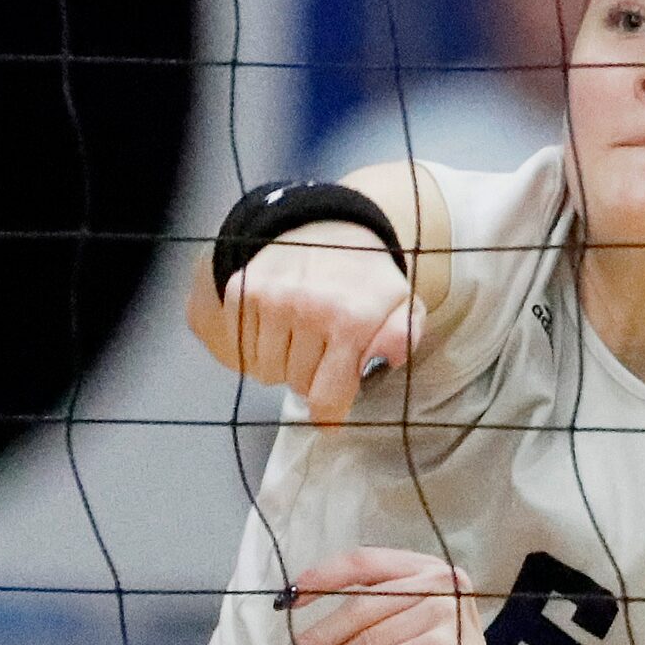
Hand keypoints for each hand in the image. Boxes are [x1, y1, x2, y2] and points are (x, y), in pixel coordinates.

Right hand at [209, 224, 423, 426]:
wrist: (327, 227)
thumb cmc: (366, 280)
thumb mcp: (401, 306)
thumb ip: (401, 338)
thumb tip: (388, 361)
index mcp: (353, 319)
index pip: (327, 396)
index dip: (328, 413)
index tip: (328, 417)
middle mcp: (309, 309)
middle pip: (296, 385)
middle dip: (310, 378)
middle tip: (322, 352)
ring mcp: (272, 299)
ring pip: (266, 371)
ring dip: (282, 363)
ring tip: (301, 336)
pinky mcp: (243, 292)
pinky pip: (242, 349)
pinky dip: (258, 347)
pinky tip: (278, 326)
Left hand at [269, 546, 498, 644]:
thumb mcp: (408, 623)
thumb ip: (374, 609)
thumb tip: (308, 622)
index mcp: (427, 568)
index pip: (365, 562)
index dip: (322, 577)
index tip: (286, 600)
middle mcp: (438, 582)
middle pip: (359, 606)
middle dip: (315, 636)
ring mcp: (441, 612)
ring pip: (364, 638)